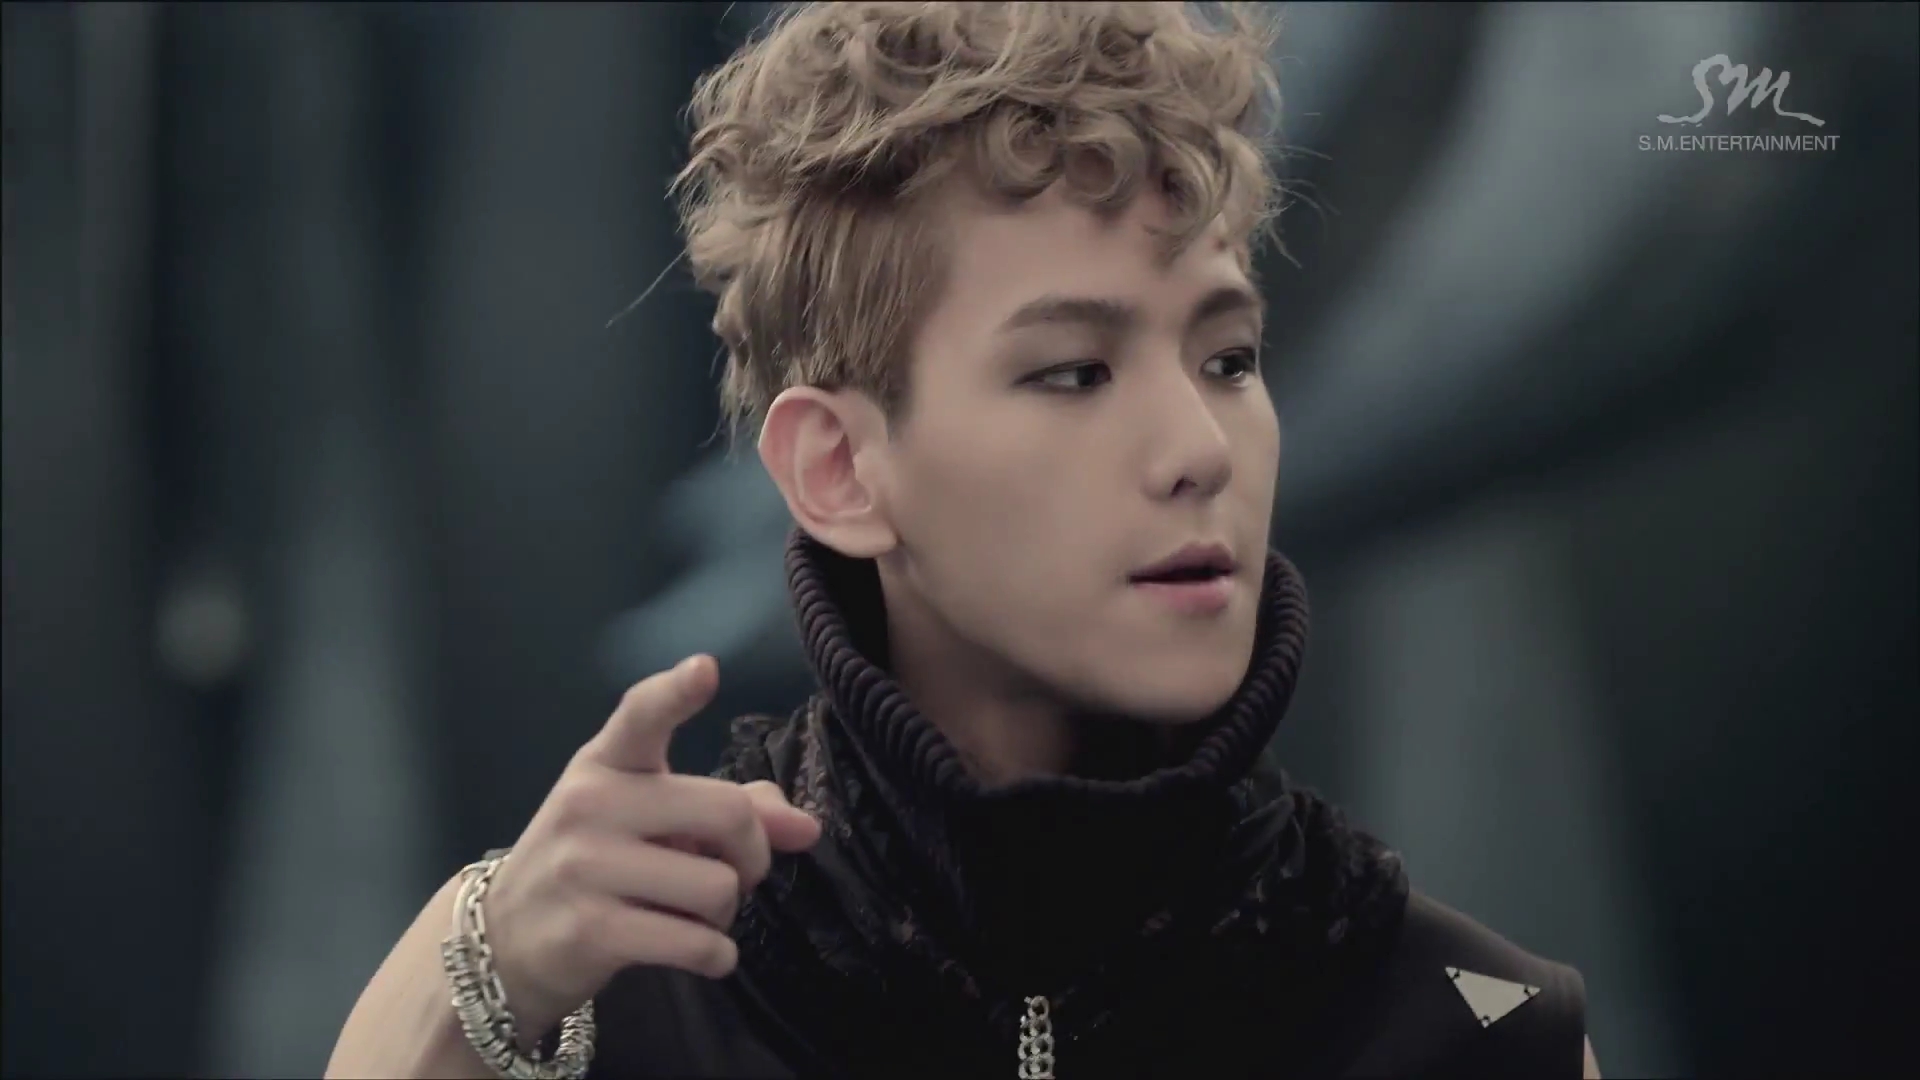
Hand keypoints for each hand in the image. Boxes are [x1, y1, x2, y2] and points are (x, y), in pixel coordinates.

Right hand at [476, 655, 820, 1037]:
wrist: (505, 940)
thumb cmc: (594, 865)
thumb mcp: (644, 819)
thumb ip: (728, 809)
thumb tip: (806, 827)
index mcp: (607, 763)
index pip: (641, 715)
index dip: (677, 693)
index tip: (705, 669)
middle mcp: (592, 803)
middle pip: (728, 814)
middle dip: (753, 855)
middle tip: (734, 873)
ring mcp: (586, 866)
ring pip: (719, 887)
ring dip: (726, 913)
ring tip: (694, 915)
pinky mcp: (591, 930)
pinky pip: (696, 943)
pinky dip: (716, 956)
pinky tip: (702, 952)